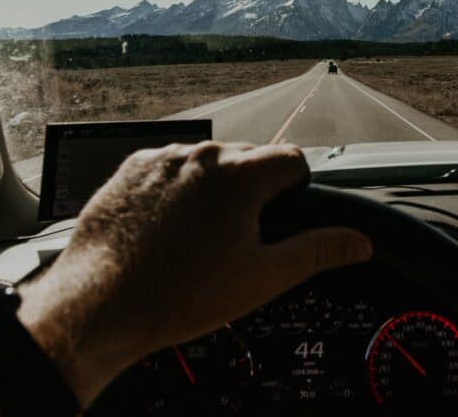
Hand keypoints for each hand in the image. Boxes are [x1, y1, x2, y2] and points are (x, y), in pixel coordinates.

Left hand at [16, 142, 372, 405]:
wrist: (100, 304)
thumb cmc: (178, 295)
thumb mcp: (261, 279)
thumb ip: (316, 252)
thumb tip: (358, 242)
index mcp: (240, 175)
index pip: (292, 159)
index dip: (295, 191)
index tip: (280, 219)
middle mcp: (202, 154)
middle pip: (249, 158)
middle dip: (254, 191)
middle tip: (239, 239)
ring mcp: (162, 159)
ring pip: (208, 163)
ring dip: (214, 190)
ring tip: (198, 239)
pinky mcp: (131, 169)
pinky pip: (171, 169)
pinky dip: (177, 190)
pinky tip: (168, 230)